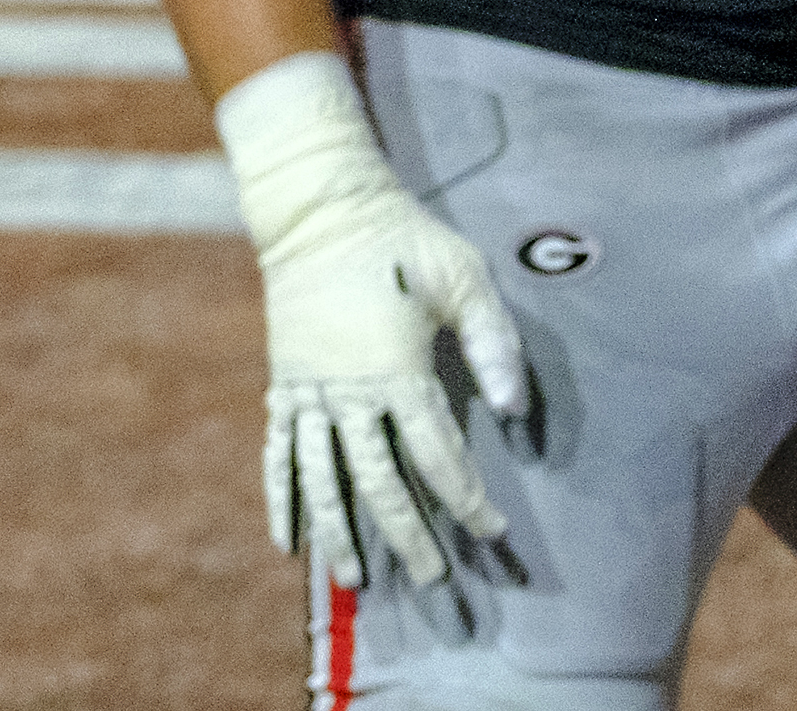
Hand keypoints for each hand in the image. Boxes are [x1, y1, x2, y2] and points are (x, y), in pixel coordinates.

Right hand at [218, 51, 526, 588]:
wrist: (321, 214)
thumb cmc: (405, 241)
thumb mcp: (464, 278)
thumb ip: (494, 342)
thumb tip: (515, 408)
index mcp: (398, 369)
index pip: (438, 453)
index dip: (465, 498)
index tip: (490, 531)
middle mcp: (348, 392)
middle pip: (380, 482)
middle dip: (408, 535)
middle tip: (432, 581)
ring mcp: (308, 393)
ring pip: (325, 480)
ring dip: (341, 533)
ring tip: (355, 581)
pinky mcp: (284, 386)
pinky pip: (281, 456)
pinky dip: (284, 501)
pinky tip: (289, 542)